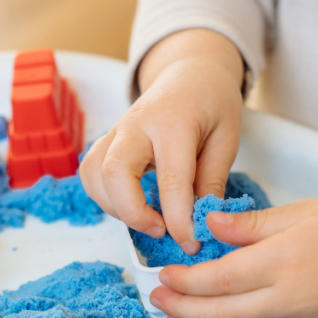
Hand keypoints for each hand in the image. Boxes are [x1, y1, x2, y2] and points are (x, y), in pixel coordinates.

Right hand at [79, 29, 244, 254]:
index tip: (191, 242)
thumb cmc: (211, 105)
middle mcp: (136, 124)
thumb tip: (202, 222)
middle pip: (114, 174)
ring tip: (151, 218)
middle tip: (163, 229)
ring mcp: (115, 131)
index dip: (179, 219)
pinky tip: (132, 204)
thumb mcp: (227, 139)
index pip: (170, 179)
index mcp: (173, 121)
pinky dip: (105, 198)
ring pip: (94, 175)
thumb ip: (212, 180)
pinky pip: (90, 174)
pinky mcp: (105, 142)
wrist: (189, 75)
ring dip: (117, 208)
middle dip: (134, 213)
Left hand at [148, 195, 317, 317]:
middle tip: (157, 301)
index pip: (218, 279)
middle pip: (221, 313)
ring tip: (177, 317)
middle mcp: (290, 298)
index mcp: (284, 261)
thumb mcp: (302, 212)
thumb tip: (210, 225)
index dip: (185, 281)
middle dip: (183, 309)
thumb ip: (251, 224)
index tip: (164, 273)